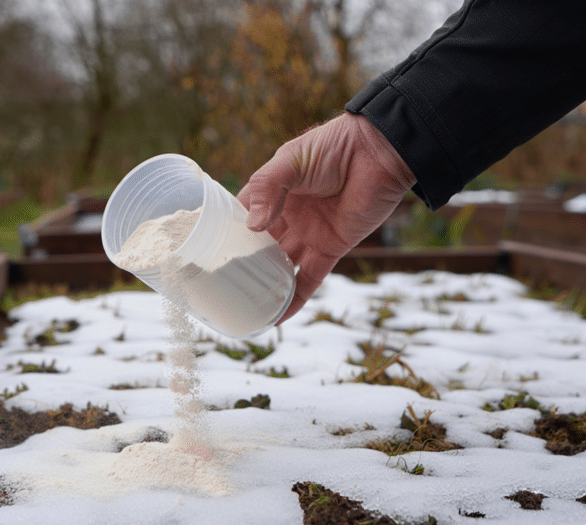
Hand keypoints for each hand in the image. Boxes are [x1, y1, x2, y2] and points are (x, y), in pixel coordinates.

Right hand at [237, 112, 416, 322]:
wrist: (379, 153)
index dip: (227, 232)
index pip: (244, 215)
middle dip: (244, 265)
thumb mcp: (291, 160)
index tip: (206, 252)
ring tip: (243, 305)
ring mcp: (309, 234)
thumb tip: (253, 226)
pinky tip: (277, 316)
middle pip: (260, 246)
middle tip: (219, 286)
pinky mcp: (331, 248)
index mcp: (274, 191)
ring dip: (266, 284)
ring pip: (282, 266)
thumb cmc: (333, 146)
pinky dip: (295, 298)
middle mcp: (289, 215)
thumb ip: (268, 189)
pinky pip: (309, 278)